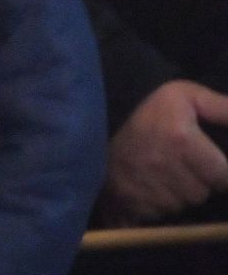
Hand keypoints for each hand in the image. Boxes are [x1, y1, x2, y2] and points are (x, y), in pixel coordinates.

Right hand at [104, 81, 227, 222]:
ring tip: (164, 172)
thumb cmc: (147, 112)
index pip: (224, 176)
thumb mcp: (183, 95)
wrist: (93, 129)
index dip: (217, 168)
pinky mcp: (136, 206)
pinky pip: (163, 213)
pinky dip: (161, 203)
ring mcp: (150, 190)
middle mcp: (167, 168)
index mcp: (182, 140)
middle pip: (204, 192)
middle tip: (180, 162)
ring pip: (185, 204)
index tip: (201, 157)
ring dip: (180, 193)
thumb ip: (221, 107)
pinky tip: (151, 185)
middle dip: (199, 181)